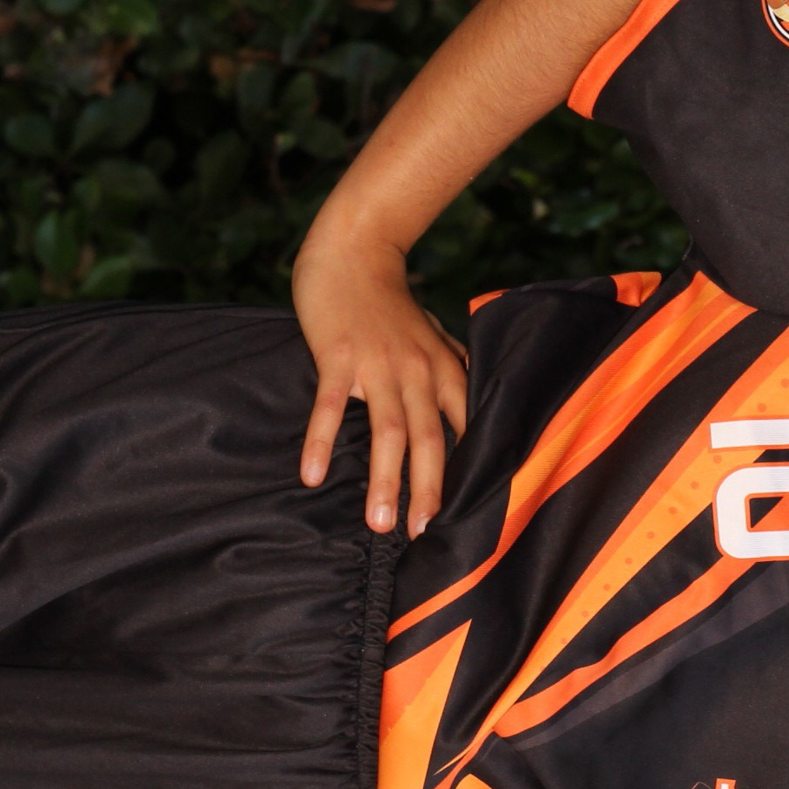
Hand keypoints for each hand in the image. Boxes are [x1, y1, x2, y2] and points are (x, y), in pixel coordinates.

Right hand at [290, 234, 469, 536]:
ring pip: (387, 431)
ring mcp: (378, 364)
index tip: (469, 516)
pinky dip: (321, 442)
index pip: (465, 429)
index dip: (468, 473)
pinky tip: (312, 476)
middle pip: (430, 440)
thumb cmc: (391, 302)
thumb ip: (454, 374)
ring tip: (378, 524)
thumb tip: (476, 416)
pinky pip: (330, 407)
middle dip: (428, 491)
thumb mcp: (433, 337)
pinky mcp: (338, 356)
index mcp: (444, 370)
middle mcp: (418, 371)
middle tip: (424, 537)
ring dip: (383, 479)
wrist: (354, 252)